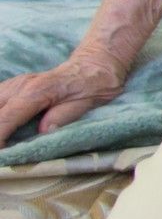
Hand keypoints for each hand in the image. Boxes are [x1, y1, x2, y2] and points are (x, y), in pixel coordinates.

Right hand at [0, 50, 128, 141]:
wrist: (95, 64)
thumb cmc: (94, 84)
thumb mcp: (86, 102)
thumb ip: (64, 116)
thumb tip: (44, 132)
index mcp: (37, 91)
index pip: (7, 117)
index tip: (0, 153)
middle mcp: (20, 86)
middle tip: (4, 150)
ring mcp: (14, 84)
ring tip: (4, 142)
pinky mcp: (13, 87)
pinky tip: (4, 129)